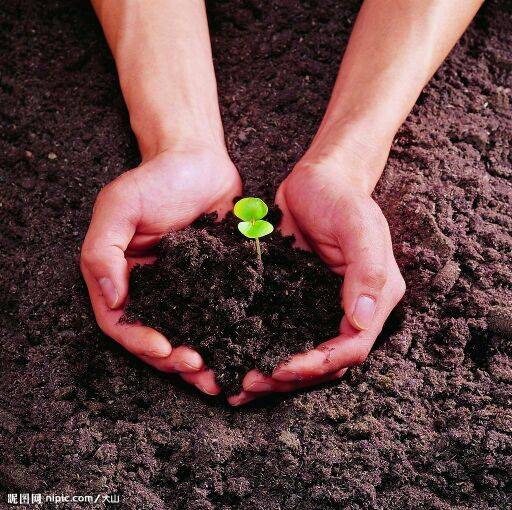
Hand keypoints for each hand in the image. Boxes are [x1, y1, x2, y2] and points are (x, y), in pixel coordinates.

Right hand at [81, 146, 241, 395]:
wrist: (199, 162)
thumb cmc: (155, 179)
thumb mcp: (119, 206)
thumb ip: (103, 249)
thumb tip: (111, 297)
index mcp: (122, 277)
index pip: (122, 322)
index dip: (140, 341)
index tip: (165, 350)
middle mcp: (152, 290)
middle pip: (156, 336)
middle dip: (174, 361)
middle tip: (199, 372)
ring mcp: (185, 289)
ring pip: (189, 333)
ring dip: (201, 358)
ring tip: (220, 378)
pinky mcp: (215, 283)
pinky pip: (218, 315)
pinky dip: (226, 336)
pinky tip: (241, 349)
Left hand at [228, 154, 404, 404]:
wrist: (316, 180)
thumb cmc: (340, 197)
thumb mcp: (358, 226)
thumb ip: (366, 271)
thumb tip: (361, 321)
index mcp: (373, 299)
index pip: (352, 347)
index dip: (320, 364)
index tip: (283, 368)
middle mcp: (349, 309)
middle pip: (325, 360)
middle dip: (289, 377)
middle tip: (249, 384)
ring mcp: (320, 306)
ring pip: (301, 353)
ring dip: (273, 374)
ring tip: (236, 386)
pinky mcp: (295, 299)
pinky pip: (280, 332)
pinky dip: (261, 348)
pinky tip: (234, 357)